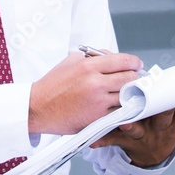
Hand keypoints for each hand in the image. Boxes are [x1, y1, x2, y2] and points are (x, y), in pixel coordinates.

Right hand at [29, 51, 143, 134]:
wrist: (37, 108)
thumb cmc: (52, 85)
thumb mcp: (71, 61)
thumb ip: (93, 57)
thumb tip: (113, 56)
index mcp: (89, 66)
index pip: (124, 61)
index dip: (135, 63)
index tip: (137, 65)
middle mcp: (95, 83)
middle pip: (130, 79)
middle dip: (135, 78)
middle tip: (134, 79)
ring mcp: (98, 102)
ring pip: (127, 97)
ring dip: (129, 95)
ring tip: (126, 93)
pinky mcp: (97, 118)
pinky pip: (117, 112)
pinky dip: (120, 108)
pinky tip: (117, 105)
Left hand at [89, 93, 174, 167]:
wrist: (150, 157)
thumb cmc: (166, 128)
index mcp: (174, 120)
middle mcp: (158, 128)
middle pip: (161, 119)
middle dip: (162, 111)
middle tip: (163, 102)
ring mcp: (141, 135)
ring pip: (136, 129)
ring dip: (131, 125)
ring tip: (126, 120)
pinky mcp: (123, 140)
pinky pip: (112, 140)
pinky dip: (103, 140)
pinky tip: (94, 140)